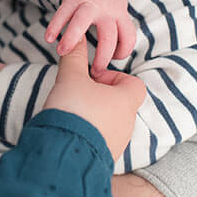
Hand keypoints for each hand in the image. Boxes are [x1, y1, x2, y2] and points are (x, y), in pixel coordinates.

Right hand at [43, 43, 144, 159]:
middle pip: (120, 103)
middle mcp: (128, 124)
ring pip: (111, 123)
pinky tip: (70, 132)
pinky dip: (89, 134)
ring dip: (94, 116)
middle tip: (78, 95)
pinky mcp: (105, 159)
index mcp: (127, 102)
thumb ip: (74, 57)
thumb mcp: (70, 78)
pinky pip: (101, 141)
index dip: (114, 77)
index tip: (93, 79)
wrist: (63, 154)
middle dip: (99, 96)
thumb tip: (75, 38)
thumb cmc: (73, 111)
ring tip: (72, 115)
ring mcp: (118, 143)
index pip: (134, 83)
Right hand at [46, 0, 135, 77]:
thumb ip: (118, 33)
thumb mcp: (119, 13)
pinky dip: (55, 25)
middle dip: (102, 56)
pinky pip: (63, 12)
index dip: (123, 52)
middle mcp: (107, 10)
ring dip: (72, 38)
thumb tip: (113, 63)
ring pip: (82, 21)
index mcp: (120, 15)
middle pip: (108, 35)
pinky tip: (49, 37)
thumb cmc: (107, 0)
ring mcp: (89, 4)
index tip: (114, 60)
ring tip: (62, 52)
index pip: (128, 36)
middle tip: (95, 72)